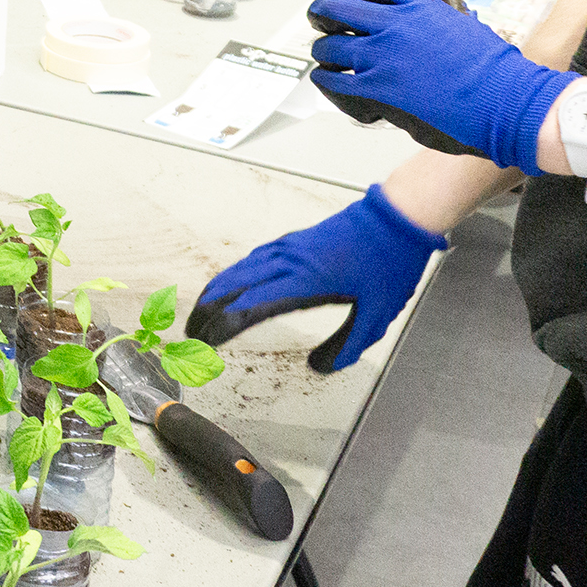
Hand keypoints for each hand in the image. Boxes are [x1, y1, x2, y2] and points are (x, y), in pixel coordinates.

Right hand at [187, 185, 447, 372]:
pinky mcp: (292, 242)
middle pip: (233, 285)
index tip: (207, 342)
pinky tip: (230, 283)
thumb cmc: (389, 262)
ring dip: (215, 291)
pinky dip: (232, 275)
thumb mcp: (378, 315)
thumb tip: (323, 367)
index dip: (223, 325)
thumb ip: (349, 345)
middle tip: (191, 331)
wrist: (396, 218)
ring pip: (239, 269)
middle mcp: (288, 261)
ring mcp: (288, 248)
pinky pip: (251, 260)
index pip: (249, 305)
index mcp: (304, 280)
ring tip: (201, 310)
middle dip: (207, 310)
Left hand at [306, 0, 573, 172]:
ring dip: (324, 49)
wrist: (505, 99)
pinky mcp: (378, 86)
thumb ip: (435, 6)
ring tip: (327, 54)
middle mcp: (395, 23)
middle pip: (335, 7)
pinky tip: (327, 77)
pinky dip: (325, 77)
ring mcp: (383, 54)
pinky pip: (334, 78)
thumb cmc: (494, 66)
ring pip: (329, 44)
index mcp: (418, 3)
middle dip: (322, 12)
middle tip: (320, 19)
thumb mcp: (462, 21)